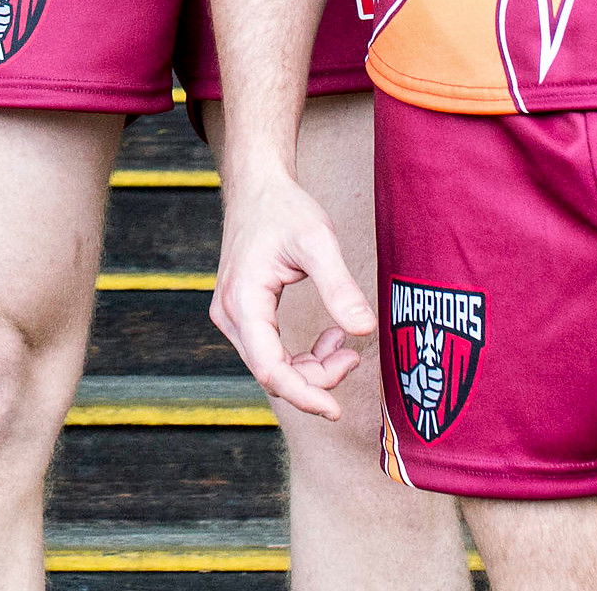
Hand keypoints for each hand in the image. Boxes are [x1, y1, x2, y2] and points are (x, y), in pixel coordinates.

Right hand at [206, 168, 376, 419]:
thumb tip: (366, 330)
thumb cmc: (283, 209)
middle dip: (316, 378)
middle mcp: (230, 315)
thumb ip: (340, 287)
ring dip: (312, 367)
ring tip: (347, 345)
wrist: (257, 188)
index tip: (336, 410)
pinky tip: (332, 336)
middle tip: (355, 358)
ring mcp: (233, 317)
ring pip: (273, 366)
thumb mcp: (318, 241)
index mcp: (243, 301)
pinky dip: (304, 354)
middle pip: (272, 372)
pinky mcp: (244, 315)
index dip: (304, 395)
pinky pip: (272, 352)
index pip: (271, 368)